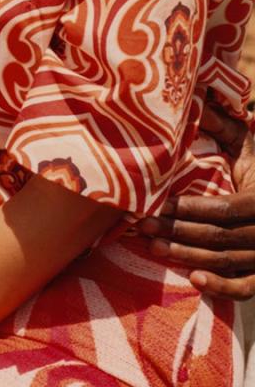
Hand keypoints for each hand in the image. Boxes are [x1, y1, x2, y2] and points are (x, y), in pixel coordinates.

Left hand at [135, 103, 254, 298]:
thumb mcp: (248, 147)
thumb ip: (225, 126)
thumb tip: (196, 100)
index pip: (222, 209)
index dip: (187, 209)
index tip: (154, 204)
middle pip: (218, 236)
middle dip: (177, 231)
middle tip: (142, 226)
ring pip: (226, 261)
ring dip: (187, 255)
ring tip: (152, 246)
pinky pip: (247, 286)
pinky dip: (222, 286)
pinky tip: (193, 278)